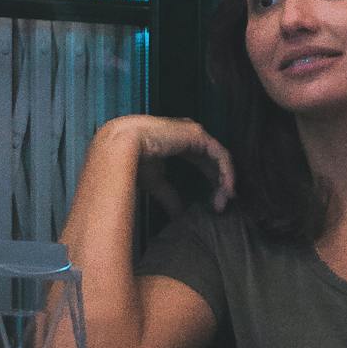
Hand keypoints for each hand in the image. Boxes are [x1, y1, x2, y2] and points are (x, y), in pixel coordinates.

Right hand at [102, 113, 235, 214]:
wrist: (121, 147)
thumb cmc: (131, 160)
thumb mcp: (155, 182)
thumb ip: (169, 195)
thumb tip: (178, 215)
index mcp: (178, 141)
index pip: (202, 161)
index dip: (211, 180)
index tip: (214, 201)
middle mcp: (188, 134)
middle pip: (213, 160)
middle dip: (219, 183)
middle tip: (221, 204)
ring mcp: (194, 132)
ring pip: (219, 157)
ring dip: (225, 179)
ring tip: (225, 200)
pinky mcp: (198, 134)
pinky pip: (220, 154)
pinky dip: (225, 172)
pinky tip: (225, 189)